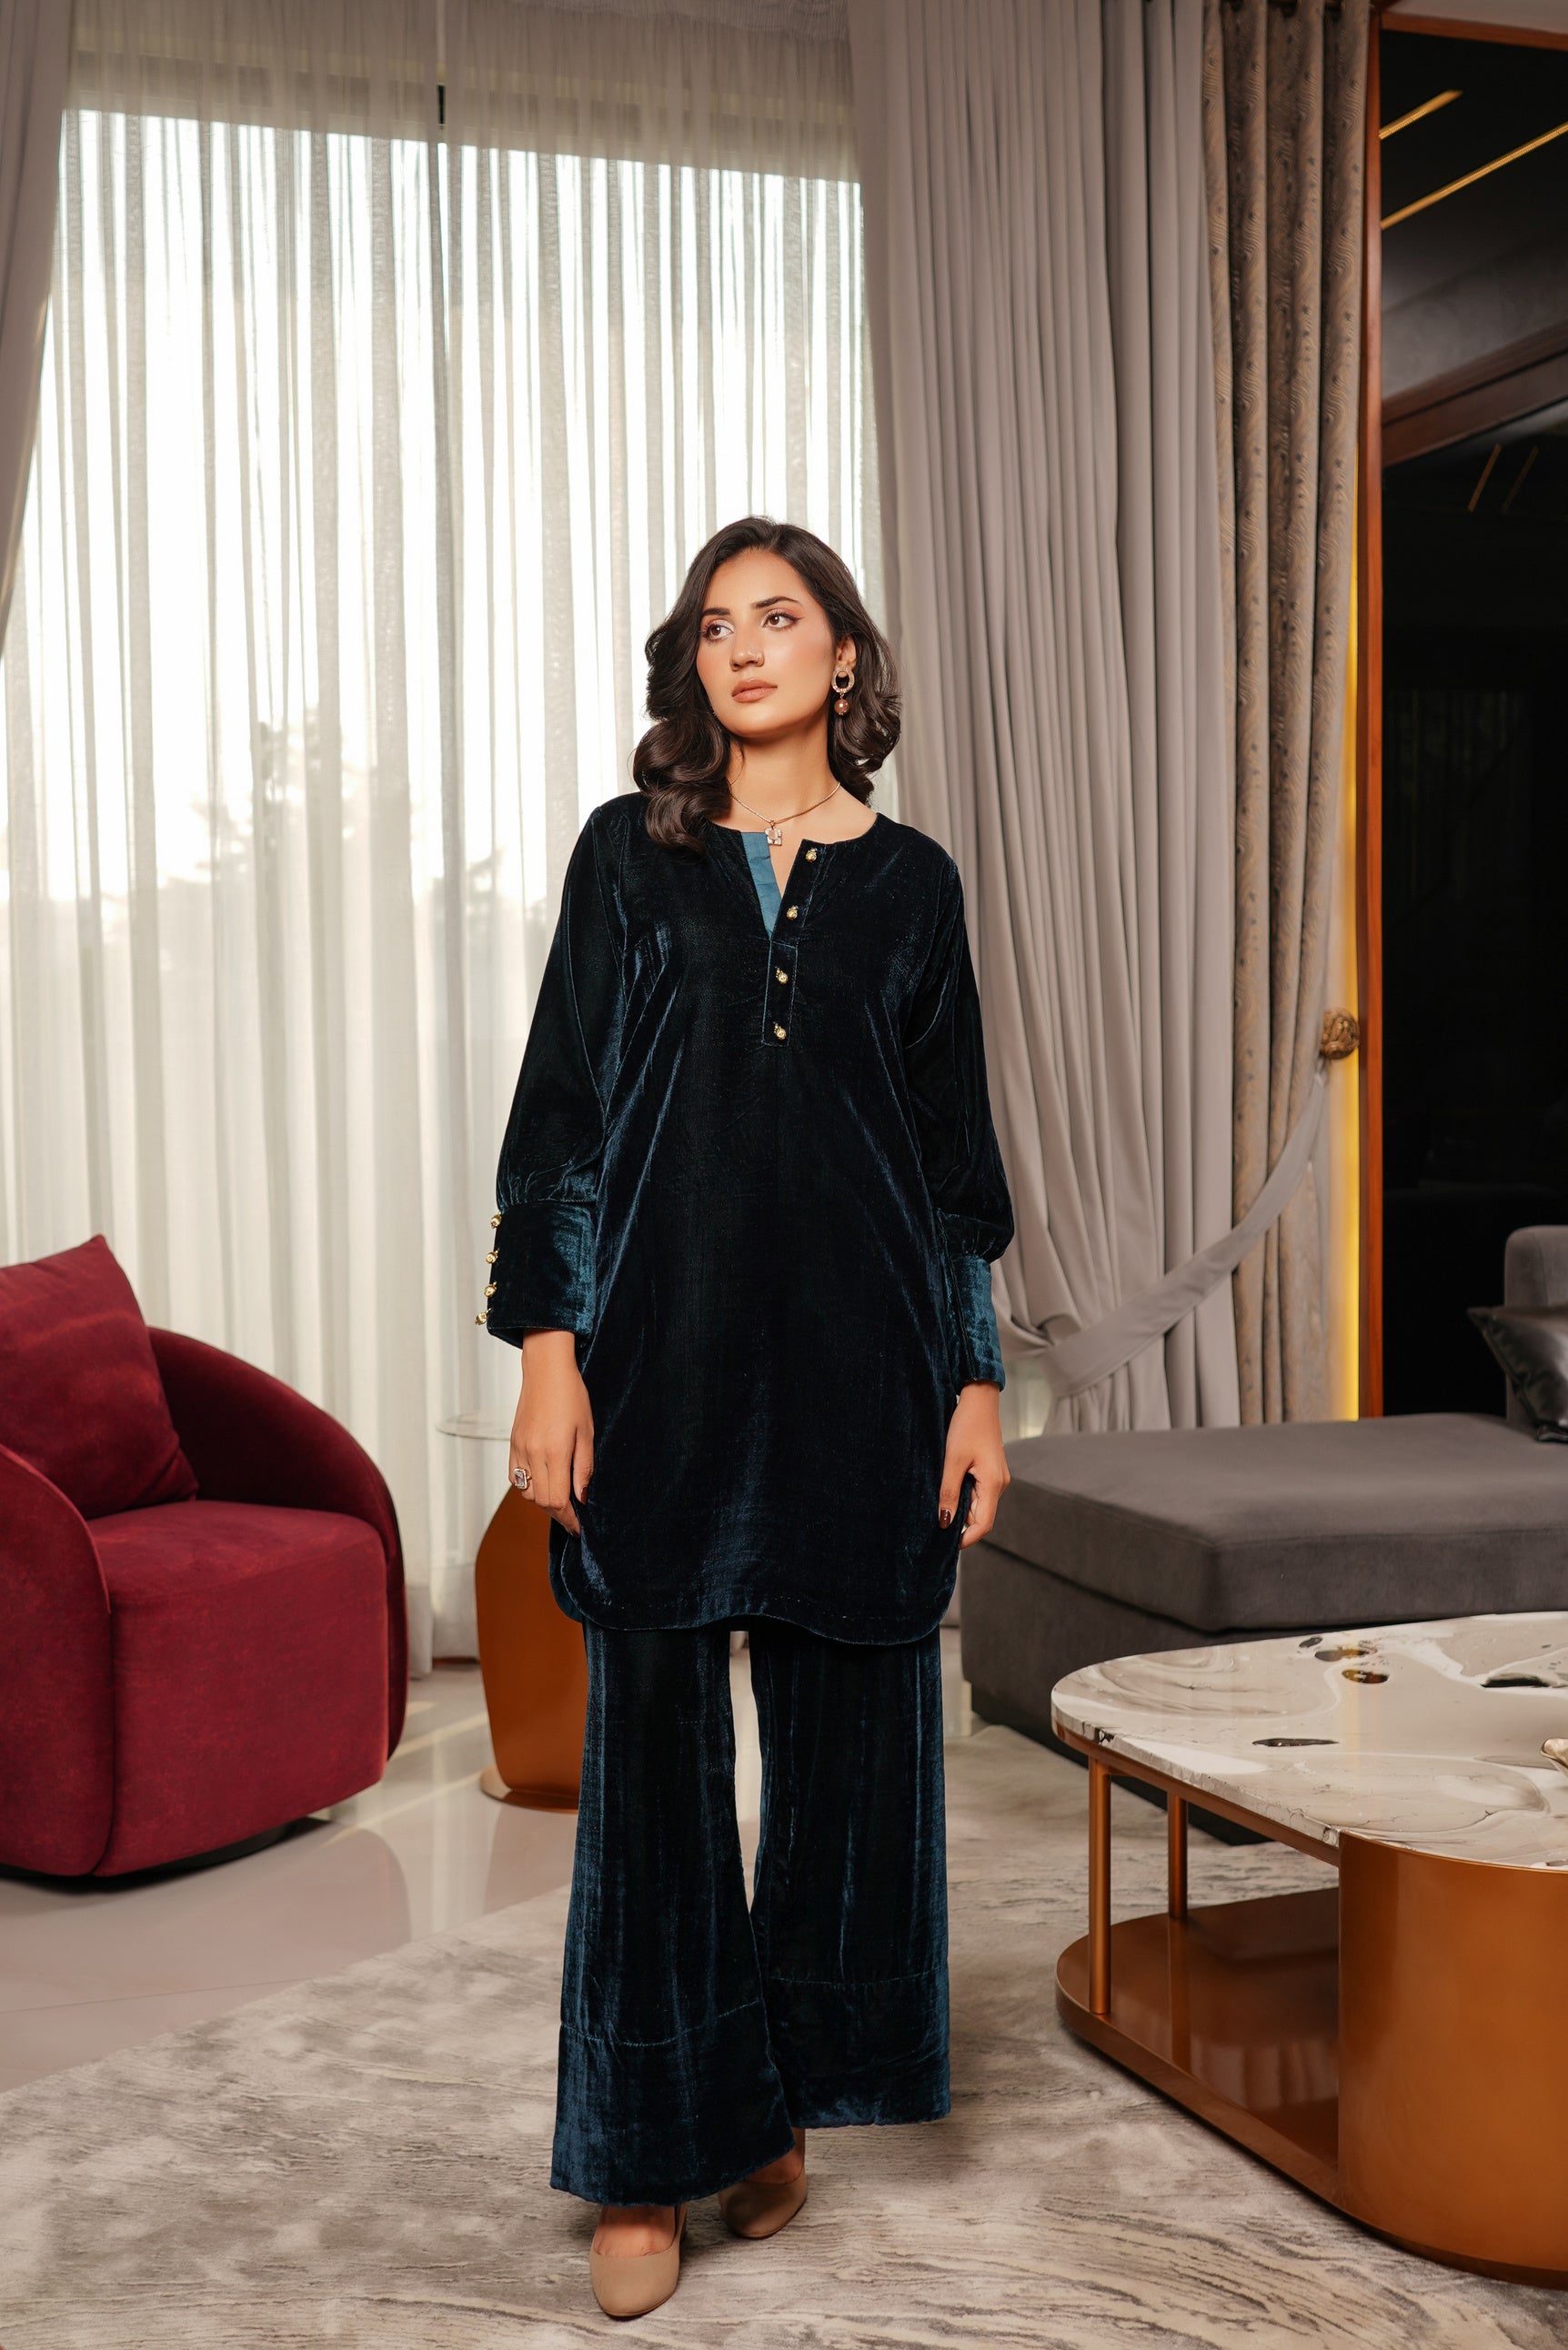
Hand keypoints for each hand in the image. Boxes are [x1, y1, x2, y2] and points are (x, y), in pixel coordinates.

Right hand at [510, 1330, 593, 1535]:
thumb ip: (583, 1468)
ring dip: (543, 1502)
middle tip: (574, 1515)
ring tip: (561, 1498)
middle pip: (541, 1501)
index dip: (569, 1519)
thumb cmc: (572, 1396)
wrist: (545, 1370)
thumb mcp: (586, 1433)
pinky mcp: (512, 1444)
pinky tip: (543, 1483)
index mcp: (553, 1453)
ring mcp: (519, 1449)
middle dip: (558, 1514)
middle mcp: (532, 1454)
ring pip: (526, 1493)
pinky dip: (528, 1487)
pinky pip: (515, 1477)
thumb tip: (582, 1498)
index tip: (579, 1527)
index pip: (557, 1501)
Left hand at [938, 1381, 1008, 1548]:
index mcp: (993, 1483)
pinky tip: (949, 1495)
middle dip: (962, 1526)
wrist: (979, 1399)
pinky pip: (979, 1492)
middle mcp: (999, 1484)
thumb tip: (945, 1522)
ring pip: (980, 1505)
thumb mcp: (952, 1460)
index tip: (947, 1545)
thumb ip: (948, 1492)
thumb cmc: (966, 1426)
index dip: (967, 1538)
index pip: (983, 1523)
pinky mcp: (991, 1470)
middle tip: (937, 1530)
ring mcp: (997, 1477)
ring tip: (940, 1512)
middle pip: (982, 1516)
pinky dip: (965, 1499)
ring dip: (962, 1512)